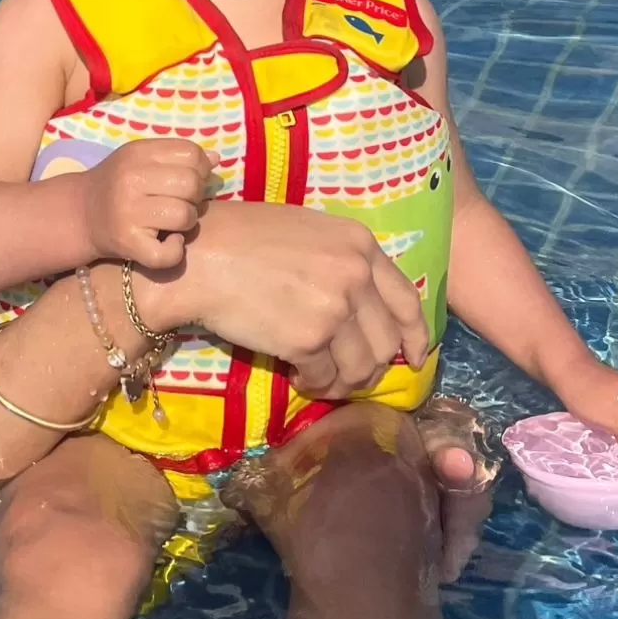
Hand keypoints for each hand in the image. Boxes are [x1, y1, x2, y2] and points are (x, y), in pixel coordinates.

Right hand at [81, 140, 216, 268]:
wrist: (80, 215)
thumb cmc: (118, 185)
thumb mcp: (141, 160)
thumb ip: (176, 156)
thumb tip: (216, 159)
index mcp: (137, 153)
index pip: (190, 153)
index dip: (200, 168)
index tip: (189, 180)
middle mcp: (130, 179)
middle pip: (191, 184)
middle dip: (195, 197)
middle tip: (181, 203)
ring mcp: (128, 212)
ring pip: (185, 216)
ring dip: (187, 223)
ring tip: (173, 223)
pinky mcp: (128, 243)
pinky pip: (169, 253)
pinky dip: (174, 251)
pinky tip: (167, 243)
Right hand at [137, 200, 427, 395]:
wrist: (202, 256)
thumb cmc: (246, 238)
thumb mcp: (309, 232)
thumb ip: (344, 262)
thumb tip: (364, 307)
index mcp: (360, 245)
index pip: (406, 301)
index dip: (414, 337)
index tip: (412, 359)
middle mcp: (355, 276)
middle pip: (384, 342)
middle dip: (369, 367)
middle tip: (346, 375)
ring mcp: (334, 309)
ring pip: (360, 367)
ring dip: (342, 382)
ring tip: (319, 378)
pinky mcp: (307, 340)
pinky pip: (325, 378)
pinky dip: (314, 386)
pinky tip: (297, 376)